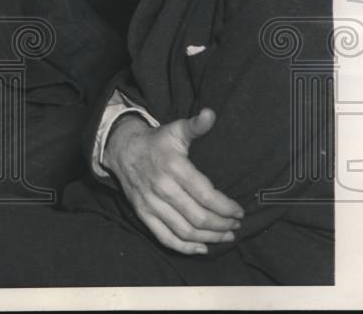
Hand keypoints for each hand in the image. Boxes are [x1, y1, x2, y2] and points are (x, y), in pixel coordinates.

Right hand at [102, 108, 243, 254]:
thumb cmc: (157, 142)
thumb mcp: (176, 129)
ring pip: (185, 231)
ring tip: (225, 235)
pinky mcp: (143, 213)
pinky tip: (202, 247)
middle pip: (199, 217)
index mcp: (174, 167)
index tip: (239, 211)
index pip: (207, 196)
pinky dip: (186, 248)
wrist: (123, 149)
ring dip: (210, 238)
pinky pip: (165, 238)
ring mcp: (151, 203)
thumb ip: (196, 126)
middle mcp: (162, 188)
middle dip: (223, 225)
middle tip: (235, 225)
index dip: (227, 207)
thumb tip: (211, 115)